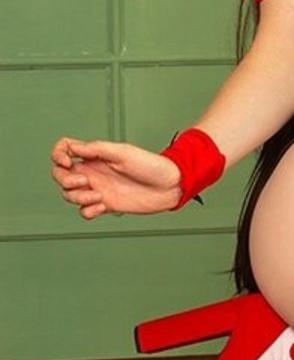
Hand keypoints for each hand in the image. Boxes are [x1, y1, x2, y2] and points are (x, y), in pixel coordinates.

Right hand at [50, 136, 181, 219]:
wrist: (168, 186)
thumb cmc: (151, 165)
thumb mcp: (123, 153)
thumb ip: (97, 149)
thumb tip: (74, 147)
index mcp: (95, 156)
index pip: (65, 150)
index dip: (58, 155)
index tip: (67, 161)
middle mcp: (94, 172)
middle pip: (61, 176)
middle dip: (65, 180)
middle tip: (85, 182)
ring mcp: (98, 189)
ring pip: (70, 195)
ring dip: (78, 197)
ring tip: (99, 196)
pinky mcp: (105, 205)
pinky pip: (84, 212)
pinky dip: (88, 210)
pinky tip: (103, 205)